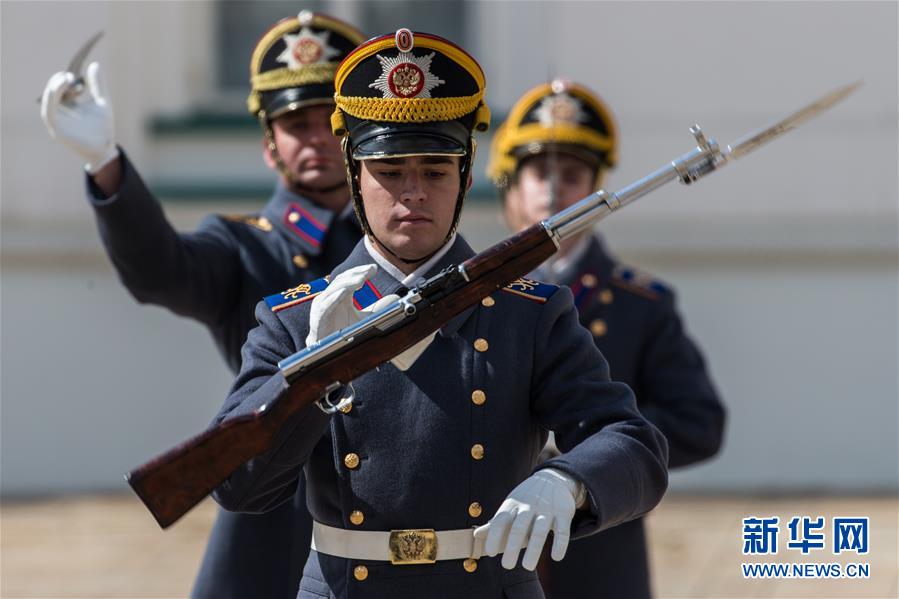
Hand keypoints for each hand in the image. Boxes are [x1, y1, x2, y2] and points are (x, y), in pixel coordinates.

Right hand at [41, 61, 117, 172]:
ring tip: (66, 79)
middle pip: (52, 92)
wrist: (107, 148)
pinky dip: (51, 101)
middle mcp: (59, 112)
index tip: (74, 75)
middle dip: (58, 81)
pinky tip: (58, 91)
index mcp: (67, 105)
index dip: (64, 79)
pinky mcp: (56, 131)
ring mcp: (56, 122)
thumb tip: (95, 64)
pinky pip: (49, 113)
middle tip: (70, 77)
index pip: (59, 87)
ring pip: (48, 101)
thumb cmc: (103, 127)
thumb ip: (98, 85)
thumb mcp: (102, 102)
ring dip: (55, 88)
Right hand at [306, 264, 434, 369]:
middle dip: (356, 273)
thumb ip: (378, 308)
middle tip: (370, 270)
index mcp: (340, 295)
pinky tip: (345, 292)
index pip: (350, 278)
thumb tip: (396, 299)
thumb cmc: (343, 332)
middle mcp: (330, 297)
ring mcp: (323, 305)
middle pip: (342, 279)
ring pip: (334, 289)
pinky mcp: (318, 316)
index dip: (361, 272)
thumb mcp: (365, 318)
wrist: (328, 351)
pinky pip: (326, 304)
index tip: (374, 269)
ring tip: (361, 278)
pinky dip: (335, 297)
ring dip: (348, 282)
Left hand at [474, 468, 585, 570]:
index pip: (501, 520)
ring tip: (528, 567)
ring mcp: (547, 509)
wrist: (553, 479)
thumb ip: (495, 523)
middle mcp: (529, 506)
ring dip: (533, 550)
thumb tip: (475, 535)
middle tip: (507, 566)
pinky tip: (555, 557)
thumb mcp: (510, 506)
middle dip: (512, 547)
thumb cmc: (526, 499)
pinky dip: (560, 544)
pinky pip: (562, 531)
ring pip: (539, 531)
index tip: (490, 553)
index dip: (494, 536)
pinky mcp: (563, 513)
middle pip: (519, 528)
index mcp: (513, 504)